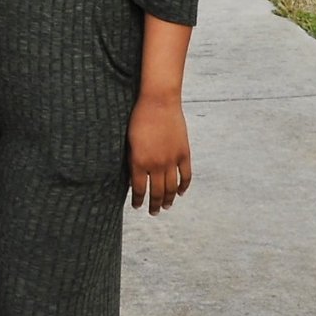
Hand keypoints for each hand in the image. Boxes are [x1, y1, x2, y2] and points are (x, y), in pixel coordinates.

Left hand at [128, 93, 191, 214]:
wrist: (158, 103)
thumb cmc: (138, 118)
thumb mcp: (129, 141)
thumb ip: (132, 159)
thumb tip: (133, 176)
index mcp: (139, 161)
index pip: (139, 188)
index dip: (138, 200)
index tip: (137, 206)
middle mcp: (156, 164)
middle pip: (156, 191)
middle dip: (154, 204)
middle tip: (153, 212)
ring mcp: (172, 160)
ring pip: (172, 187)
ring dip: (169, 199)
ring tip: (166, 207)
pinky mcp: (184, 153)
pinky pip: (186, 175)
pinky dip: (184, 186)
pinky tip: (181, 192)